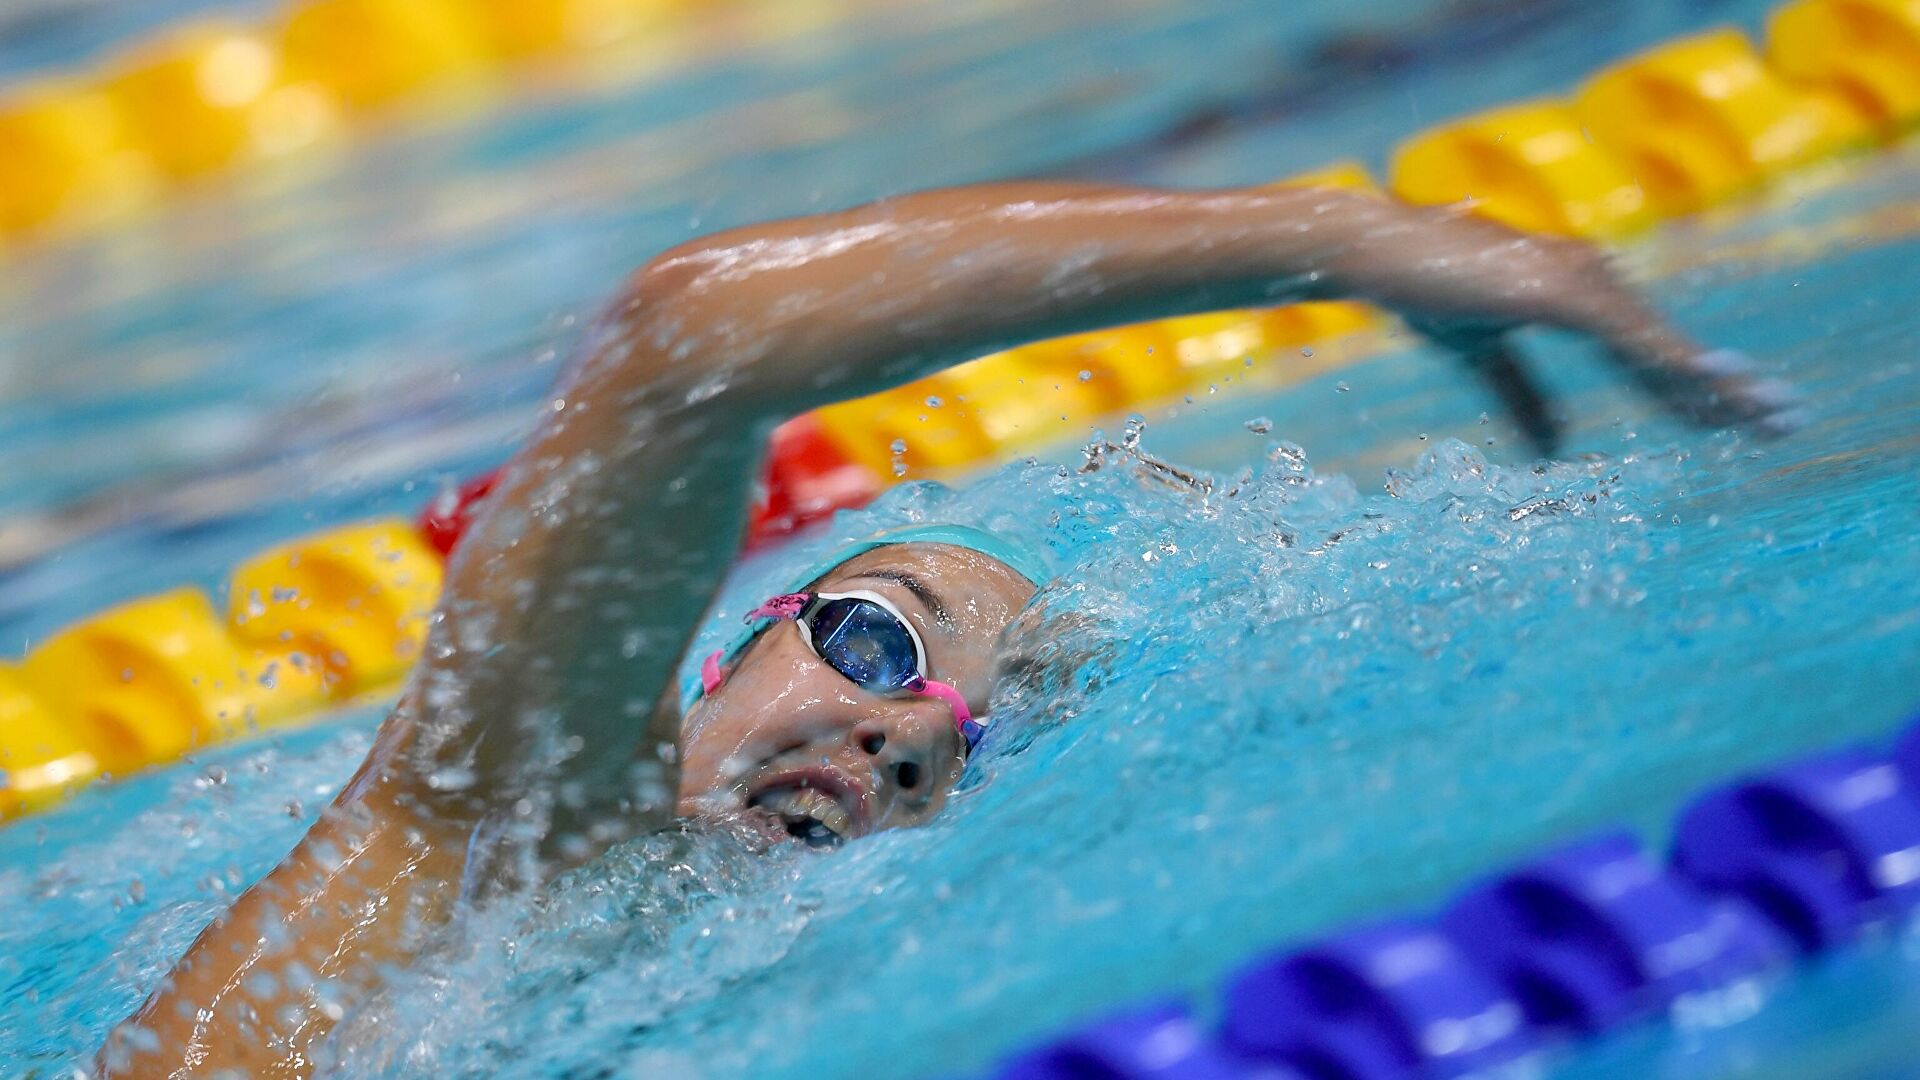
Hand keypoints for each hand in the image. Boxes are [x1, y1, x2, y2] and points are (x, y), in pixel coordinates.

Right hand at [1348, 208, 1804, 443]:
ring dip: (1713, 384)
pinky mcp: (1560, 290)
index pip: (1645, 349)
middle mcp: (1592, 277)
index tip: (1733, 421)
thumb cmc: (1423, 288)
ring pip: (1660, 344)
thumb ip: (1524, 397)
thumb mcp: (1481, 354)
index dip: (1689, 388)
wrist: (1378, 248)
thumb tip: (1555, 450)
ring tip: (1762, 417)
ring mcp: (1580, 279)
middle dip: (1726, 389)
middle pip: (1669, 345)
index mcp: (1577, 291)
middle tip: (1783, 422)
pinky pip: (1625, 339)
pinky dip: (1667, 366)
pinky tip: (1705, 389)